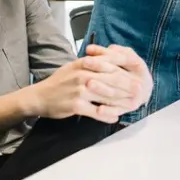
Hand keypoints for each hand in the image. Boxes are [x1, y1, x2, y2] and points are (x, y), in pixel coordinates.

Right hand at [25, 52, 147, 123]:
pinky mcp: (77, 105)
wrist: (39, 96)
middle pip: (112, 81)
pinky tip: (115, 118)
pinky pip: (97, 112)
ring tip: (132, 106)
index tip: (137, 77)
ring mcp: (80, 90)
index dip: (126, 72)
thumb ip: (93, 63)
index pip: (111, 66)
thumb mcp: (75, 66)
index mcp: (85, 63)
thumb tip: (112, 61)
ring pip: (107, 97)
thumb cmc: (59, 81)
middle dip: (128, 88)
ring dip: (122, 102)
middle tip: (140, 93)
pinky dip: (107, 116)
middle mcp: (84, 75)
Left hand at [84, 44, 152, 108]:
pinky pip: (117, 109)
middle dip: (100, 69)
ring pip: (116, 93)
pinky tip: (98, 110)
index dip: (104, 56)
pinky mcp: (129, 108)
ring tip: (88, 84)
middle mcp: (140, 81)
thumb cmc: (126, 70)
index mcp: (138, 65)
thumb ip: (106, 53)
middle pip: (117, 75)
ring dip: (102, 89)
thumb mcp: (121, 57)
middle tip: (84, 64)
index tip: (88, 53)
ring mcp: (135, 95)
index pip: (121, 58)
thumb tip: (90, 49)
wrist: (143, 89)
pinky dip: (108, 111)